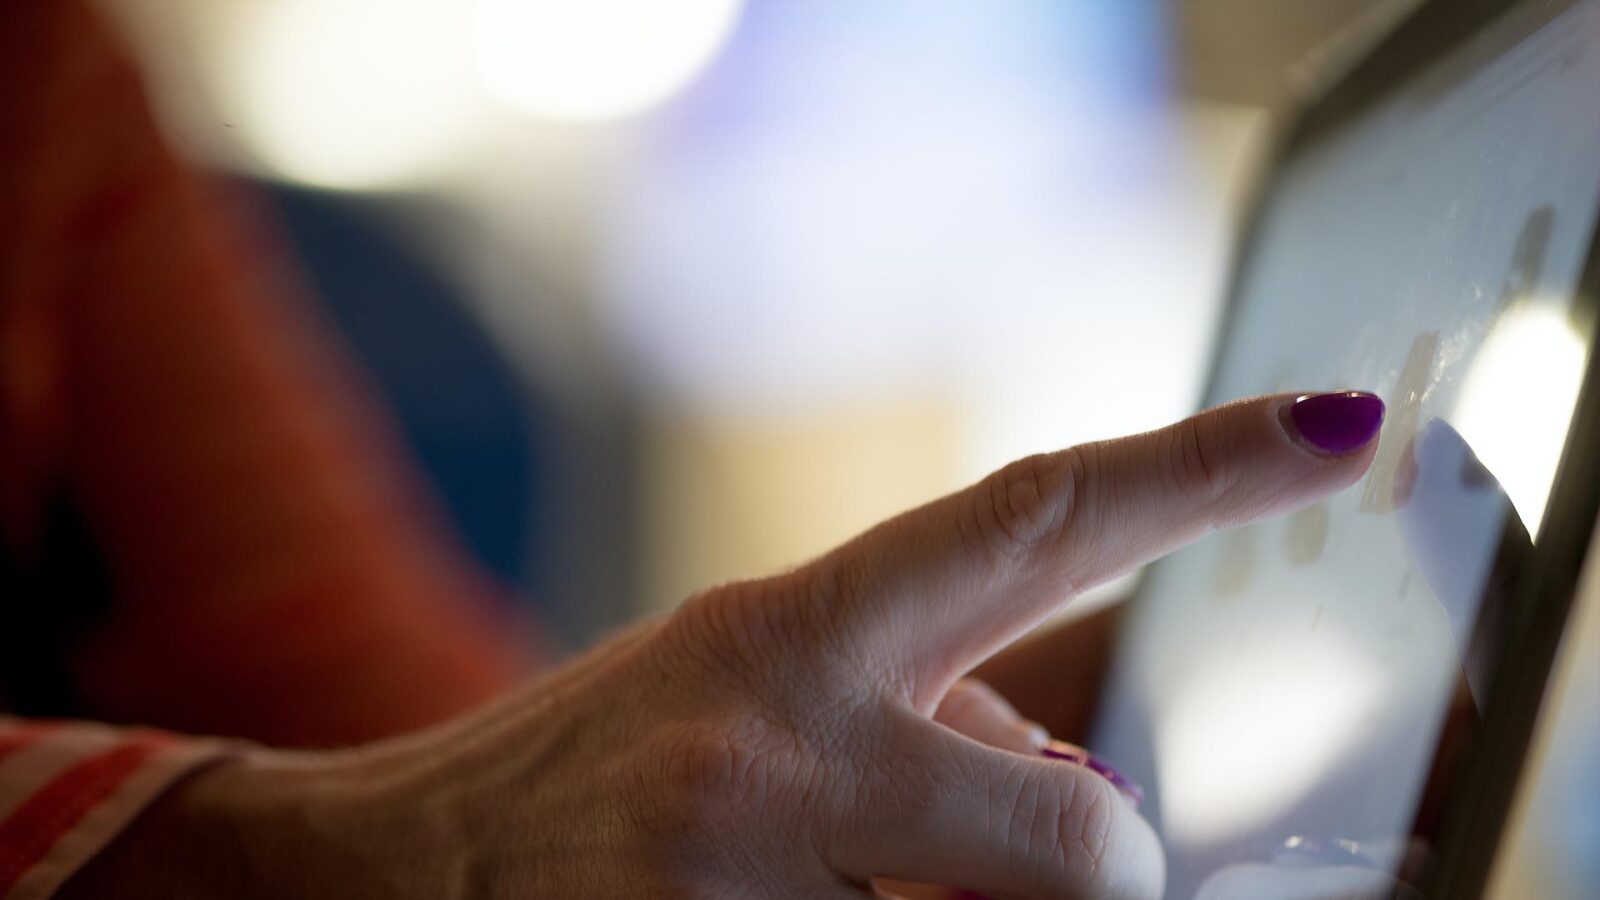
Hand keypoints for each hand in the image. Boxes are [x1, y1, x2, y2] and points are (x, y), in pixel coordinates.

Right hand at [66, 392, 1381, 898]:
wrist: (396, 875)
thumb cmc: (597, 766)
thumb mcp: (749, 676)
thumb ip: (920, 702)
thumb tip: (1086, 781)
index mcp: (791, 631)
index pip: (1030, 519)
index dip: (1200, 463)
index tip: (1338, 424)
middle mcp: (777, 752)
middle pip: (1083, 838)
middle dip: (1106, 868)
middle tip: (1068, 856)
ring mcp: (746, 887)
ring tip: (856, 875)